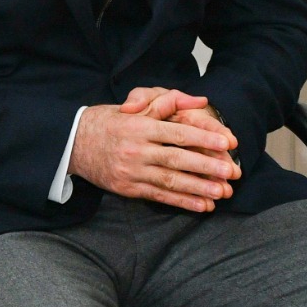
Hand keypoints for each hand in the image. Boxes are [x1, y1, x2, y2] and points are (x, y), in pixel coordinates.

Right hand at [69, 92, 239, 212]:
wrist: (74, 143)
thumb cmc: (110, 122)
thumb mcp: (136, 106)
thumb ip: (167, 102)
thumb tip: (199, 101)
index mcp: (140, 126)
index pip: (177, 132)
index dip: (203, 138)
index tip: (226, 143)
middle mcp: (136, 149)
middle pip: (177, 158)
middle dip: (206, 165)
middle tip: (231, 170)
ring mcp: (132, 171)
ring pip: (170, 180)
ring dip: (198, 187)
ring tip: (222, 191)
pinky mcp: (128, 188)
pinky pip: (159, 196)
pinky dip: (182, 202)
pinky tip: (201, 205)